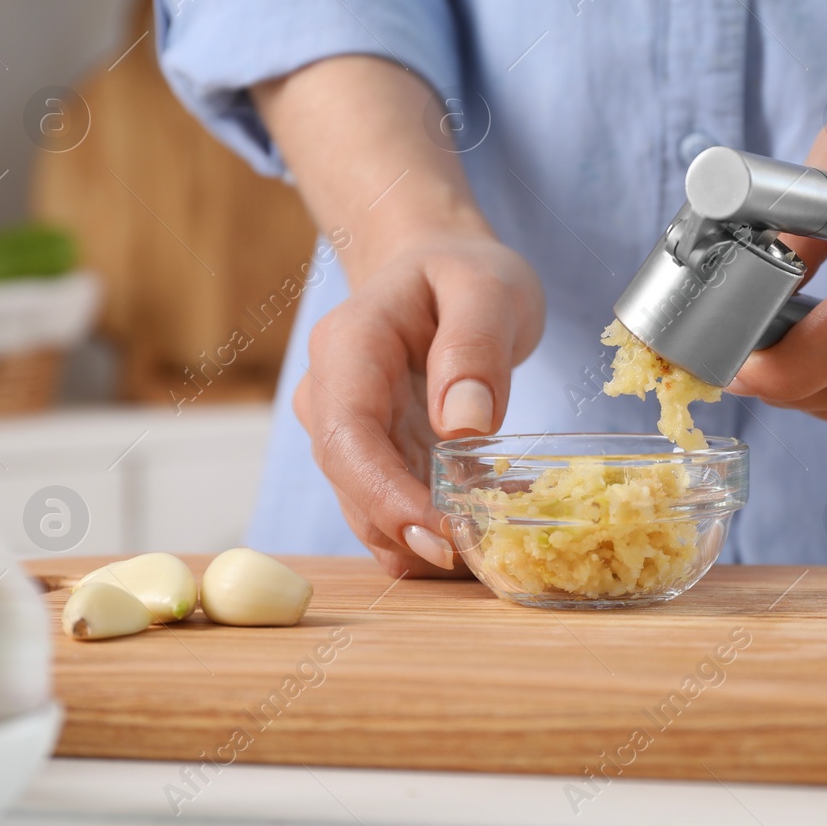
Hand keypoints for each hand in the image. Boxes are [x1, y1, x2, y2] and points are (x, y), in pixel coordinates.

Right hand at [294, 235, 544, 574]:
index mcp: (348, 347)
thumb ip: (475, 346)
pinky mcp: (373, 456)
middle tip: (474, 558)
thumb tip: (464, 423)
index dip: (385, 495)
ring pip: (366, 506)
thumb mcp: (487, 288)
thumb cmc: (461, 272)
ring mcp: (345, 430)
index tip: (440, 532)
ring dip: (423, 538)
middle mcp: (329, 393)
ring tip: (496, 541)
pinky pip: (392, 506)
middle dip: (405, 530)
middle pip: (349, 481)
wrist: (437, 267)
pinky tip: (490, 520)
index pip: (346, 436)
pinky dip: (435, 526)